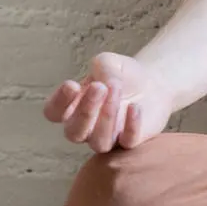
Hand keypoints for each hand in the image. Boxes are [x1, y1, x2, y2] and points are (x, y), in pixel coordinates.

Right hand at [43, 53, 173, 151]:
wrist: (153, 83)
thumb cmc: (122, 74)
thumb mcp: (109, 62)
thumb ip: (102, 68)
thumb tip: (104, 84)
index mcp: (72, 107)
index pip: (53, 113)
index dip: (59, 102)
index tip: (72, 85)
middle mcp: (85, 127)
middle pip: (74, 132)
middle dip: (85, 111)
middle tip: (100, 87)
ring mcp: (107, 137)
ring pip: (99, 143)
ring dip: (107, 118)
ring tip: (117, 92)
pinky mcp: (130, 141)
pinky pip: (127, 143)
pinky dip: (131, 127)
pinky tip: (135, 107)